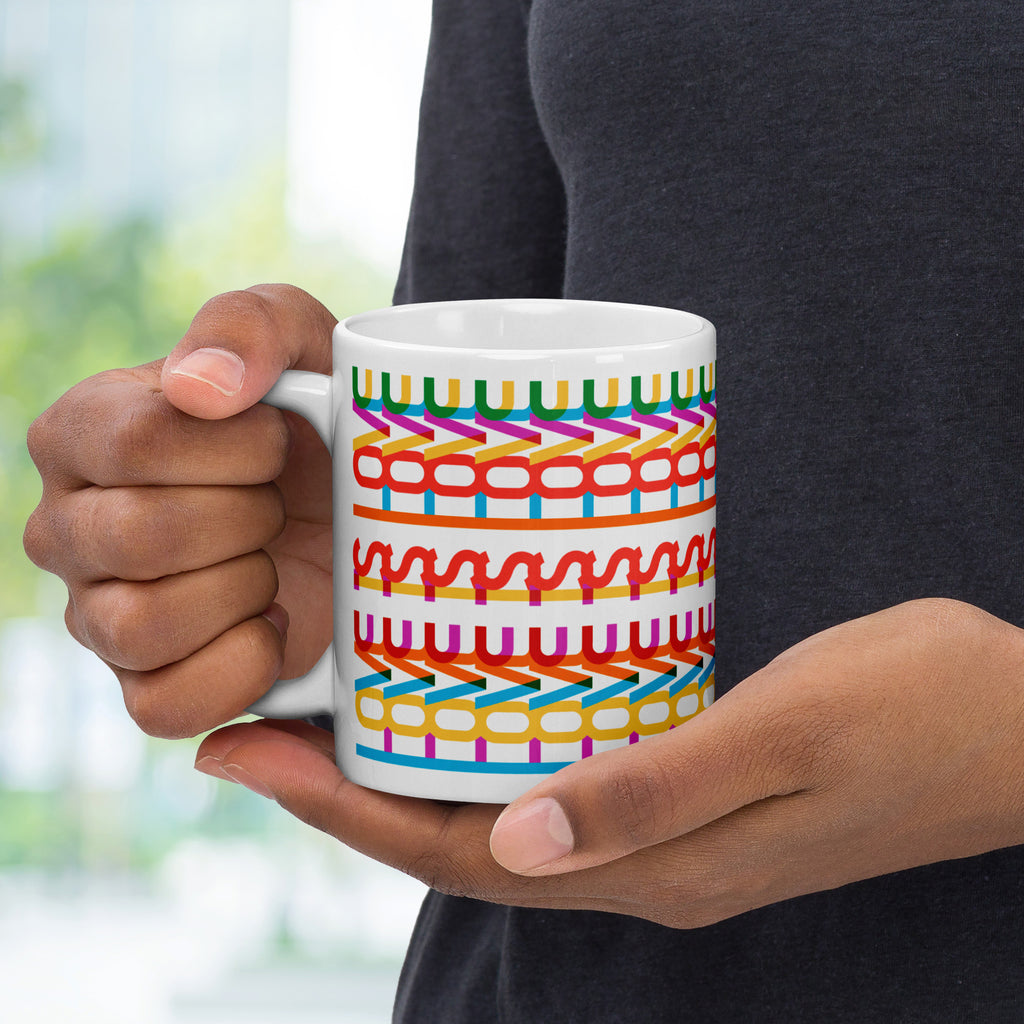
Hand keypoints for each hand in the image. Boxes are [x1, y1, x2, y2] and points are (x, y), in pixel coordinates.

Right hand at [24, 283, 336, 737]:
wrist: (354, 509)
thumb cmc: (316, 421)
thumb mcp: (303, 343)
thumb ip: (249, 326)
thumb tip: (198, 387)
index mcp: (83, 432)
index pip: (135, 443)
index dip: (236, 449)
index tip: (280, 441)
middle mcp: (68, 527)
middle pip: (141, 536)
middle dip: (247, 518)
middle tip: (279, 507)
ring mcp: (97, 615)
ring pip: (140, 625)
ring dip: (241, 589)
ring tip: (271, 561)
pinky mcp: (145, 687)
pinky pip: (164, 706)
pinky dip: (240, 668)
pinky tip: (274, 623)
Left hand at [193, 599, 1023, 926]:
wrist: (1017, 722)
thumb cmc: (917, 709)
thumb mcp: (789, 730)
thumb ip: (656, 788)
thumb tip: (517, 838)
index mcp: (656, 864)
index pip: (457, 850)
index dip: (341, 810)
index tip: (249, 754)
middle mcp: (645, 861)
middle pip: (457, 837)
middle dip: (346, 792)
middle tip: (262, 722)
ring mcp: (667, 827)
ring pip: (497, 810)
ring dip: (408, 770)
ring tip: (334, 711)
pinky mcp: (687, 781)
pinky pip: (554, 777)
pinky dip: (484, 748)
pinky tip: (463, 700)